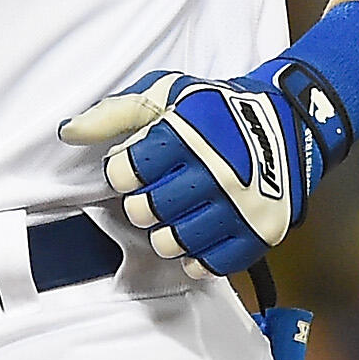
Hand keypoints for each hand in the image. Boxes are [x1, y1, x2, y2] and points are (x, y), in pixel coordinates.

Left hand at [59, 55, 356, 278]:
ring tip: (175, 214)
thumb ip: (115, 113)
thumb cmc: (217, 109)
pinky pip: (211, 265)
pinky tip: (196, 236)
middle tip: (155, 192)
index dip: (122, 171)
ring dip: (165, 232)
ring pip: (173, 242)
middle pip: (146, 211)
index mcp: (189, 133)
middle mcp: (217, 171)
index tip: (134, 168)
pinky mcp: (260, 233)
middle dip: (141, 203)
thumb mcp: (166, 94)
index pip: (126, 172)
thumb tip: (69, 132)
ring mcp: (241, 207)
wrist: (289, 123)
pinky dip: (196, 256)